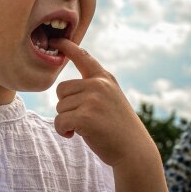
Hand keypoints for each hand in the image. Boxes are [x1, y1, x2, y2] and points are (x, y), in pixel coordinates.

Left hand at [51, 38, 157, 167]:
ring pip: (60, 107)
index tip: (56, 39)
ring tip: (85, 128)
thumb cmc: (118, 128)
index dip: (67, 47)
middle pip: (61, 90)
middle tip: (84, 119)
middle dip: (66, 106)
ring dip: (66, 121)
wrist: (134, 151)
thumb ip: (93, 88)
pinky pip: (59, 121)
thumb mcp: (110, 99)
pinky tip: (74, 135)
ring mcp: (93, 99)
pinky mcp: (86, 116)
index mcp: (105, 78)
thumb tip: (64, 88)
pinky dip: (62, 131)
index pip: (83, 57)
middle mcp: (98, 85)